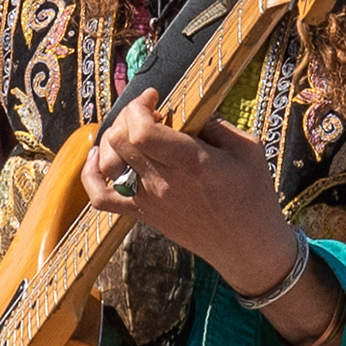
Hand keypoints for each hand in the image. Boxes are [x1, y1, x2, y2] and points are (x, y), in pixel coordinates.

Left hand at [83, 89, 301, 296]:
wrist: (248, 247)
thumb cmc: (254, 197)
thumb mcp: (249, 149)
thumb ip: (217, 123)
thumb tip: (188, 107)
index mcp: (192, 164)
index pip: (142, 131)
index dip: (140, 107)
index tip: (155, 99)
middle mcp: (164, 182)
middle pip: (120, 140)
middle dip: (128, 117)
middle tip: (148, 113)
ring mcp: (149, 200)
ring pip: (107, 161)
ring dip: (112, 139)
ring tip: (133, 133)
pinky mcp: (143, 214)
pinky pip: (100, 197)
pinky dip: (90, 175)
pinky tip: (98, 158)